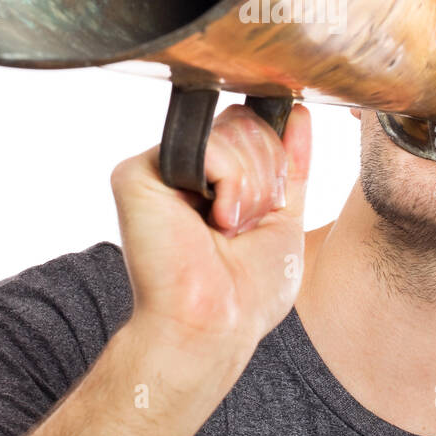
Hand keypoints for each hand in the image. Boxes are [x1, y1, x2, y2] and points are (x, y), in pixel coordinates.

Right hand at [111, 103, 311, 363]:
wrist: (215, 324)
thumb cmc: (246, 290)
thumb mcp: (283, 216)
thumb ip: (291, 163)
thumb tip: (299, 112)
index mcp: (209, 177)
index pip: (250, 125)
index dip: (273, 159)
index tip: (266, 208)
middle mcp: (181, 168)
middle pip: (243, 122)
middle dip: (265, 177)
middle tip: (242, 226)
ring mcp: (157, 168)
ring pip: (230, 130)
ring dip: (249, 188)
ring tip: (226, 228)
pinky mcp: (136, 173)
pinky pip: (208, 146)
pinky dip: (230, 184)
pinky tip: (215, 220)